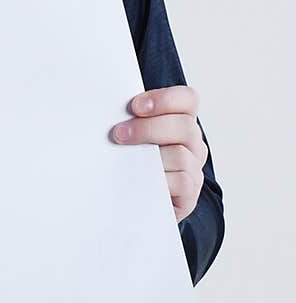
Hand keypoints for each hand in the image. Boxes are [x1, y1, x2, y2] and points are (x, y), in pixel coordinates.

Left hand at [110, 84, 207, 222]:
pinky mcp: (189, 193)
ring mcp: (193, 168)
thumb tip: (107, 110)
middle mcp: (192, 143)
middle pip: (184, 126)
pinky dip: (159, 179)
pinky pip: (181, 182)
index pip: (187, 99)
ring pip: (181, 155)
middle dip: (148, 128)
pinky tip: (139, 180)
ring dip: (150, 156)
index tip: (135, 106)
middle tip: (119, 134)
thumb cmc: (130, 162)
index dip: (164, 99)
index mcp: (181, 121)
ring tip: (124, 160)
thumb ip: (129, 120)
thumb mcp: (131, 137)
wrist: (131, 202)